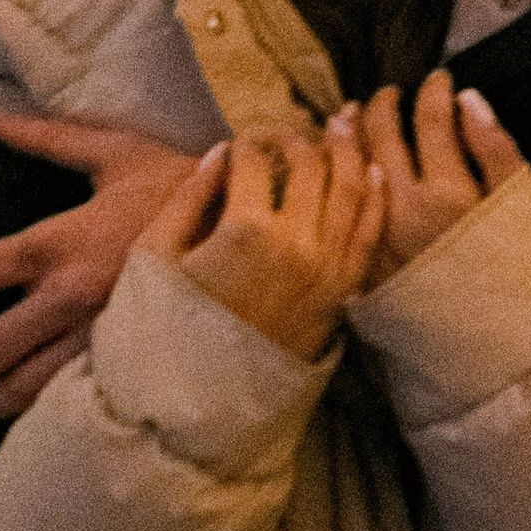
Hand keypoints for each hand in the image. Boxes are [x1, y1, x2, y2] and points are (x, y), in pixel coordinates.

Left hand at [0, 112, 197, 418]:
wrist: (261, 228)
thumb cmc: (185, 185)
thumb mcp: (117, 153)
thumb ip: (48, 139)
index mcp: (57, 242)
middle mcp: (70, 296)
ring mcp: (102, 336)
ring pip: (29, 388)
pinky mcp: (134, 361)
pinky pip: (79, 397)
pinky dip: (52, 409)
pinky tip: (40, 415)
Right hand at [141, 126, 384, 361]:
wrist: (196, 407)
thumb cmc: (163, 334)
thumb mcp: (155, 257)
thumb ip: (188, 198)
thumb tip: (219, 155)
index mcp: (246, 229)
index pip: (256, 159)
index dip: (247, 140)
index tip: (241, 140)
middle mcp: (297, 244)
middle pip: (312, 164)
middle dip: (298, 136)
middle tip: (285, 130)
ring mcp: (327, 271)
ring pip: (354, 190)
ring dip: (349, 150)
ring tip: (343, 123)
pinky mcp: (342, 295)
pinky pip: (368, 235)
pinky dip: (374, 197)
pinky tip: (375, 172)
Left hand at [356, 71, 526, 283]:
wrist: (502, 343)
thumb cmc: (521, 271)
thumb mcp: (520, 205)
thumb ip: (495, 148)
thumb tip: (467, 98)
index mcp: (447, 192)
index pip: (429, 120)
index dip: (432, 91)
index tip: (438, 79)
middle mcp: (403, 211)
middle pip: (379, 136)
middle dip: (381, 104)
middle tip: (388, 94)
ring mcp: (377, 237)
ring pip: (350, 168)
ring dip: (350, 134)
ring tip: (355, 116)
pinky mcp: (364, 263)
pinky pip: (341, 209)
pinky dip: (340, 179)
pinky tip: (345, 168)